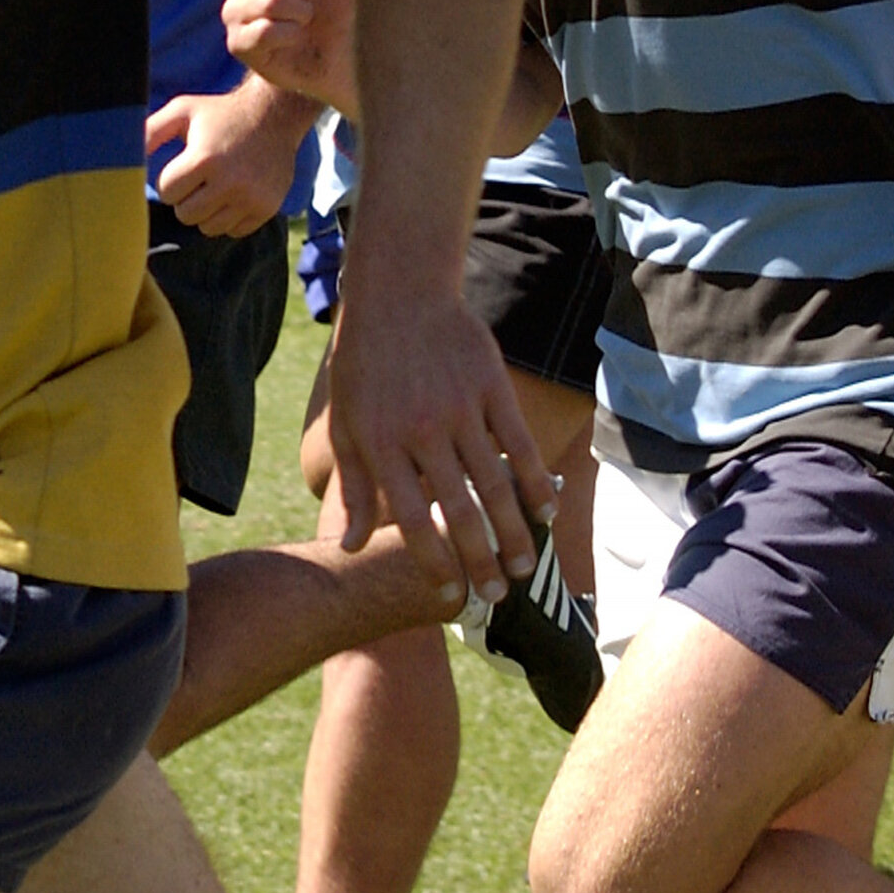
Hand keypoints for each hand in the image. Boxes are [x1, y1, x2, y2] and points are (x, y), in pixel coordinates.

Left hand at [143, 81, 312, 238]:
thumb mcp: (183, 111)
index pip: (168, 192)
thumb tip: (125, 155)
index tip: (182, 166)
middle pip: (186, 215)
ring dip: (205, 211)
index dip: (170, 180)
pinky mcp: (266, 208)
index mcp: (205, 158)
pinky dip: (228, 217)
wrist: (275, 115)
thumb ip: (151, 130)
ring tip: (214, 186)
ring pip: (209, 228)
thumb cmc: (220, 113)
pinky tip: (233, 194)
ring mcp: (251, 198)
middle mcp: (230, 182)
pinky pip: (234, 231)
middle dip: (185, 199)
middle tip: (197, 179)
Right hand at [222, 0, 356, 112]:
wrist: (336, 56)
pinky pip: (265, 31)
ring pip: (271, 1)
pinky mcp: (237, 44)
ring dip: (301, 13)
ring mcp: (233, 11)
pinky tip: (293, 39)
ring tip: (304, 20)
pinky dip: (290, 34)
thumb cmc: (335, 5)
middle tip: (311, 1)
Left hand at [329, 286, 551, 605]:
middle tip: (497, 597)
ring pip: (495, 485)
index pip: (411, 520)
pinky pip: (520, 444)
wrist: (399, 295)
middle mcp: (422, 431)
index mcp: (381, 445)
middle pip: (459, 512)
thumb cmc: (365, 365)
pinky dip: (536, 482)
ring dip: (515, 533)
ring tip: (524, 568)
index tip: (451, 595)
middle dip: (480, 562)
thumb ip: (353, 487)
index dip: (434, 563)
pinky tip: (547, 512)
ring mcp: (461, 409)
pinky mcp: (492, 387)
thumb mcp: (346, 424)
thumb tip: (351, 546)